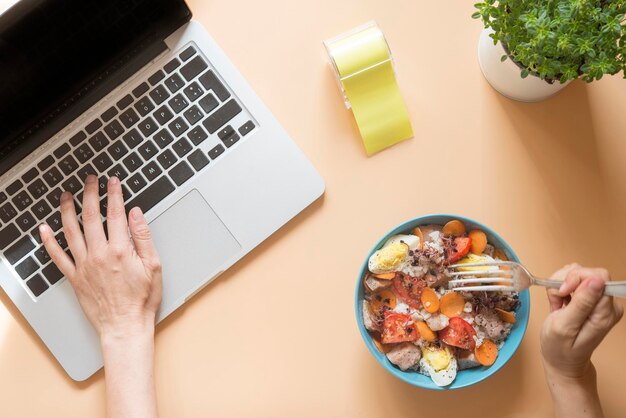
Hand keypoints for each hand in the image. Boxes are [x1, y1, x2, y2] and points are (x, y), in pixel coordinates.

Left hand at [40, 175, 161, 417]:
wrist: (125, 326)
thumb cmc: (142, 300)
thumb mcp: (154, 266)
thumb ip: (143, 237)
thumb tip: (136, 214)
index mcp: (121, 251)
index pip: (116, 214)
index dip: (114, 194)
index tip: (113, 182)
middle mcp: (99, 255)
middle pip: (91, 217)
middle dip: (90, 195)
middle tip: (90, 180)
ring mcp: (84, 266)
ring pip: (71, 232)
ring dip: (67, 210)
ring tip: (67, 195)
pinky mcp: (75, 278)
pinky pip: (57, 257)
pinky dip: (49, 242)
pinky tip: (45, 229)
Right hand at [540, 264, 622, 379]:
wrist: (561, 360)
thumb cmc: (560, 348)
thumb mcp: (565, 327)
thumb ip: (581, 303)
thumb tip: (597, 280)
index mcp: (605, 312)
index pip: (597, 276)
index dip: (575, 279)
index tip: (562, 292)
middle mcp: (608, 304)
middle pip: (587, 272)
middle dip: (565, 282)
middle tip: (557, 301)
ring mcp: (599, 300)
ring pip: (578, 272)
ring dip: (561, 285)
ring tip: (557, 304)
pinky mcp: (591, 297)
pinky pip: (575, 278)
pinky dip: (562, 286)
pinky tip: (559, 301)